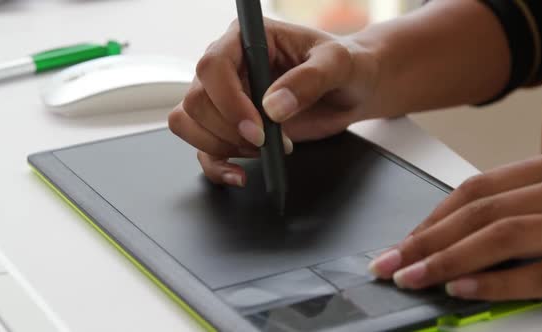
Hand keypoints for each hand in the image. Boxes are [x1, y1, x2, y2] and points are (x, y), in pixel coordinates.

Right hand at [169, 18, 380, 186]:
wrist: (352, 89)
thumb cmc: (345, 66)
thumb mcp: (336, 64)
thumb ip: (308, 80)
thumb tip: (273, 107)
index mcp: (246, 39)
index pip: (213, 66)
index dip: (228, 101)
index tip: (258, 128)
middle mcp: (229, 66)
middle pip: (196, 100)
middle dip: (227, 130)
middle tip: (266, 141)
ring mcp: (226, 98)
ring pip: (190, 123)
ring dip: (220, 146)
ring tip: (262, 151)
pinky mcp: (231, 126)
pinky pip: (203, 148)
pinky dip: (216, 165)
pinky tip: (239, 175)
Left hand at [369, 148, 541, 299]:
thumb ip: (520, 210)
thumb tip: (454, 238)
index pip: (476, 190)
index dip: (432, 217)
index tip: (402, 241)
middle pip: (480, 211)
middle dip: (426, 239)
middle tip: (388, 262)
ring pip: (503, 235)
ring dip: (448, 259)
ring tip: (412, 278)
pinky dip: (498, 282)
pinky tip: (462, 289)